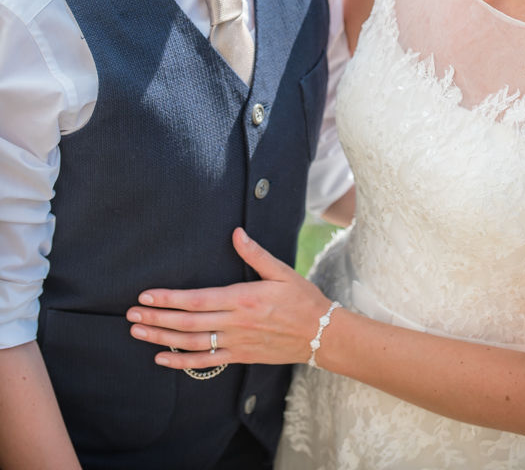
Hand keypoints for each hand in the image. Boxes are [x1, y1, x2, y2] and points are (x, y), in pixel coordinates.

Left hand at [126, 227, 331, 370]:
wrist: (321, 333)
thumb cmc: (302, 299)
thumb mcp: (282, 271)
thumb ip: (255, 254)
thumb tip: (236, 233)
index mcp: (243, 298)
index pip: (197, 300)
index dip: (169, 299)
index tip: (146, 295)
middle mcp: (236, 323)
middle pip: (188, 323)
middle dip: (157, 318)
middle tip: (131, 315)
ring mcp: (237, 343)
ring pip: (192, 344)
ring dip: (162, 338)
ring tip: (138, 332)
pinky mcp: (240, 356)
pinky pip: (206, 362)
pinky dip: (182, 362)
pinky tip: (162, 358)